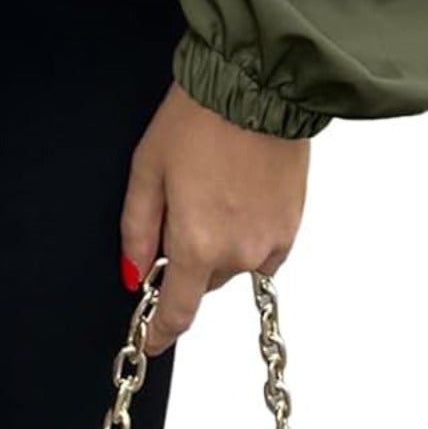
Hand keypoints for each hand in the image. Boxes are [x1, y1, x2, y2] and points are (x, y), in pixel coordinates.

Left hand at [120, 79, 309, 355]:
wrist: (258, 88)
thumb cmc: (198, 119)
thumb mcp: (148, 167)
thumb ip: (137, 228)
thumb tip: (134, 272)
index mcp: (198, 243)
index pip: (179, 311)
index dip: (160, 331)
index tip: (150, 340)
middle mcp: (239, 253)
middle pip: (205, 279)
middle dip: (187, 257)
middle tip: (179, 204)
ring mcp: (271, 242)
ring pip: (234, 263)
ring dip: (218, 243)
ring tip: (210, 185)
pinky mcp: (293, 226)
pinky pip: (262, 248)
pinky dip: (246, 231)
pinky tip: (237, 191)